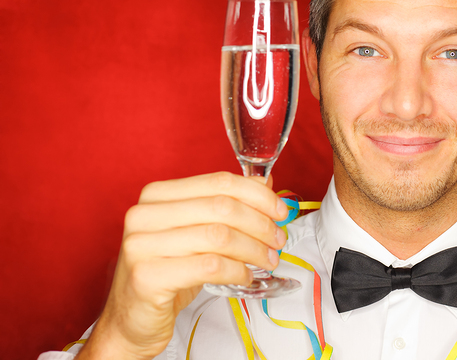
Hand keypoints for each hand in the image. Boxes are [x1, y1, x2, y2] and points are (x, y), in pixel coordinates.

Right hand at [76, 172, 288, 359]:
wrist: (130, 320)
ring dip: (254, 249)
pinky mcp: (147, 276)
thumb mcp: (197, 232)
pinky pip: (209, 266)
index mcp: (157, 195)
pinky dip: (237, 270)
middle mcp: (144, 214)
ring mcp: (141, 245)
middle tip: (278, 240)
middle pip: (222, 207)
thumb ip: (226, 205)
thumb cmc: (167, 273)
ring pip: (219, 236)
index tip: (280, 210)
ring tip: (268, 259)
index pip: (218, 182)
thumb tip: (265, 183)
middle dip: (260, 223)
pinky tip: (246, 276)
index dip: (257, 194)